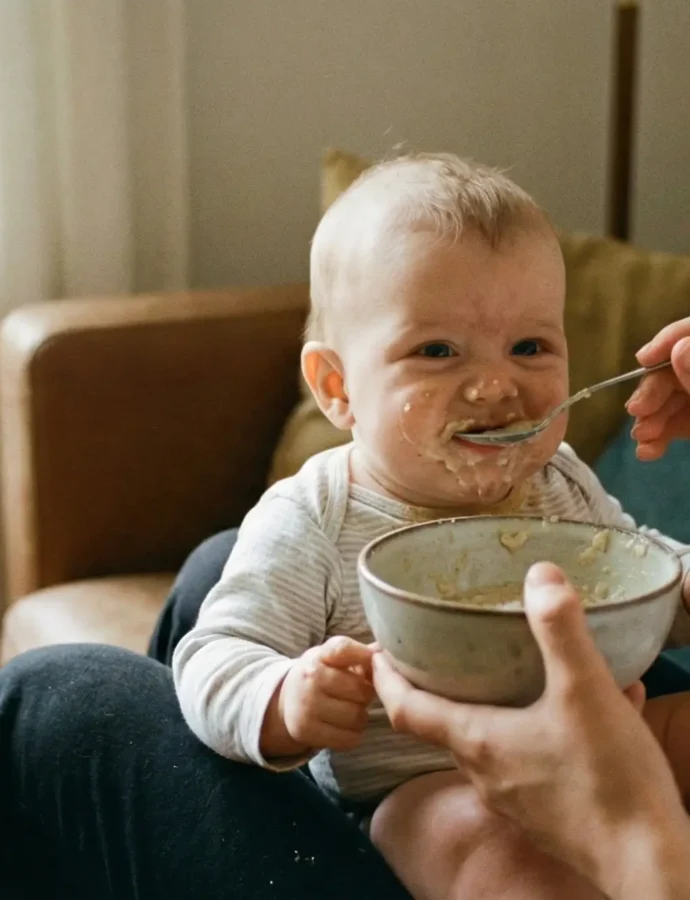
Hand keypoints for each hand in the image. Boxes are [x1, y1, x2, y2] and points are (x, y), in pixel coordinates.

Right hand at [260, 637, 374, 756]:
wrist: (286, 700)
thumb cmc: (320, 674)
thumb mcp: (334, 658)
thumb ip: (359, 654)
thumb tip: (381, 652)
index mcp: (319, 654)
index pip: (344, 649)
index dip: (364, 656)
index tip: (373, 662)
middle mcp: (310, 677)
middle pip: (361, 690)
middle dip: (366, 694)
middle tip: (358, 695)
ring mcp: (306, 705)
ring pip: (357, 716)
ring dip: (360, 715)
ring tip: (351, 709)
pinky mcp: (305, 731)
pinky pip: (348, 739)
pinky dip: (352, 735)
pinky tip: (343, 725)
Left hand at [373, 563, 689, 898]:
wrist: (649, 861)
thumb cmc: (608, 779)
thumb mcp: (584, 691)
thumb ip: (559, 630)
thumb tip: (539, 576)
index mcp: (478, 741)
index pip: (405, 708)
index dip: (385, 678)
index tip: (376, 654)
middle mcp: (486, 772)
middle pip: (443, 723)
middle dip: (439, 687)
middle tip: (444, 652)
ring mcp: (514, 797)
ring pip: (491, 741)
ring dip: (497, 707)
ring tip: (521, 673)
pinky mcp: (545, 813)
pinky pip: (533, 760)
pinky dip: (544, 732)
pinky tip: (590, 714)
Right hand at [628, 317, 689, 459]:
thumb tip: (680, 348)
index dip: (669, 340)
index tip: (643, 359)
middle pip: (676, 368)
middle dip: (654, 390)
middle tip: (636, 410)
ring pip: (671, 398)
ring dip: (651, 418)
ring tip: (642, 438)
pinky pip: (676, 423)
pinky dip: (659, 436)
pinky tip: (648, 451)